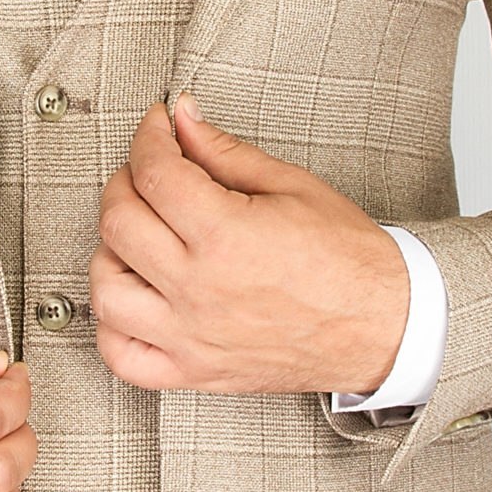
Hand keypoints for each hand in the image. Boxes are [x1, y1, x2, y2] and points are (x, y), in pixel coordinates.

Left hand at [88, 96, 409, 396]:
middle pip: (118, 222)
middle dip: (126, 181)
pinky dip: (111, 325)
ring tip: (139, 235)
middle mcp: (199, 290)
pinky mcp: (194, 371)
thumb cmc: (349, 262)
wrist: (385, 325)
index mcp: (226, 237)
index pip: (154, 172)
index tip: (157, 128)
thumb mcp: (292, 186)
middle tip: (150, 171)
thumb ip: (225, 151)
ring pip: (106, 289)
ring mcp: (191, 337)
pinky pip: (121, 355)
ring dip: (110, 251)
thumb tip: (182, 119)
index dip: (149, 137)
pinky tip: (132, 296)